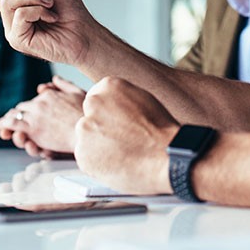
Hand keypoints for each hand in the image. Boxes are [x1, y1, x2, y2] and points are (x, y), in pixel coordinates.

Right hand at [0, 0, 97, 66]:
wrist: (85, 32)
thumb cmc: (70, 11)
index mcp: (16, 1)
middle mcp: (10, 14)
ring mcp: (12, 27)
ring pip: (7, 0)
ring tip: (50, 3)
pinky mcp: (17, 39)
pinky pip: (19, 14)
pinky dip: (38, 11)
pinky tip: (51, 17)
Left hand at [0, 76, 85, 156]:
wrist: (87, 132)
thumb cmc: (87, 116)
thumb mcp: (78, 94)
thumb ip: (65, 85)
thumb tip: (55, 78)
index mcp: (50, 95)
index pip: (35, 99)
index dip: (30, 106)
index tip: (28, 111)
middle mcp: (40, 103)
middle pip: (23, 107)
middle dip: (18, 113)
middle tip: (12, 119)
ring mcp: (35, 116)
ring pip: (15, 115)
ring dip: (7, 119)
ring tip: (2, 124)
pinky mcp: (32, 129)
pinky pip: (12, 125)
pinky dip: (4, 125)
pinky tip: (0, 127)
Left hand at [74, 77, 177, 195]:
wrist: (167, 156)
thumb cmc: (162, 131)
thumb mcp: (143, 100)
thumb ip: (122, 100)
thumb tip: (113, 108)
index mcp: (108, 86)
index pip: (97, 98)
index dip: (109, 115)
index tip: (117, 124)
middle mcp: (93, 103)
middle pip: (89, 117)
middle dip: (100, 129)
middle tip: (120, 140)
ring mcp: (86, 128)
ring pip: (87, 138)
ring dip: (98, 146)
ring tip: (122, 153)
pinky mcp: (82, 153)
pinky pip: (86, 158)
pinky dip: (97, 163)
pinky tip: (117, 163)